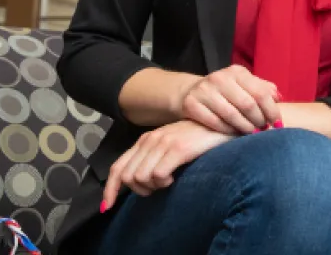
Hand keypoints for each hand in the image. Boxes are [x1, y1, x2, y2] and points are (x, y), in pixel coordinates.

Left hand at [102, 120, 232, 209]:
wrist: (223, 124)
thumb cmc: (199, 139)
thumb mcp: (170, 147)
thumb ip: (153, 159)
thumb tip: (138, 183)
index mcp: (145, 140)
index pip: (118, 167)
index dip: (110, 189)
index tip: (108, 206)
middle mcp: (150, 140)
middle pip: (128, 177)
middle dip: (140, 190)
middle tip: (158, 188)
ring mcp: (164, 143)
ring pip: (140, 178)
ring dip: (153, 187)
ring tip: (169, 180)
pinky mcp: (178, 149)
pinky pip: (158, 176)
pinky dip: (164, 183)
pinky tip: (175, 177)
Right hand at [172, 65, 282, 134]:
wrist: (191, 93)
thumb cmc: (226, 91)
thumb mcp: (244, 85)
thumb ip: (263, 89)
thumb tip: (278, 98)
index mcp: (237, 72)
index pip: (260, 92)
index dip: (271, 110)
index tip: (278, 123)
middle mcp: (220, 78)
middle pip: (247, 104)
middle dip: (259, 120)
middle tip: (264, 130)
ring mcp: (204, 90)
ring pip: (231, 115)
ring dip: (245, 128)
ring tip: (252, 133)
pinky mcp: (191, 104)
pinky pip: (215, 122)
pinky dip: (228, 131)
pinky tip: (234, 134)